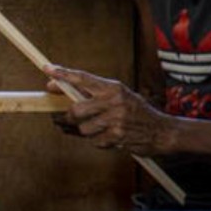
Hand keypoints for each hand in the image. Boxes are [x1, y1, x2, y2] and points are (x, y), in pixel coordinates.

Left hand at [46, 65, 173, 154]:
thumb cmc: (136, 112)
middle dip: (65, 117)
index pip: (82, 78)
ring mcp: (116, 119)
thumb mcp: (119, 96)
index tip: (47, 69)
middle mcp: (114, 101)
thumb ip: (93, 93)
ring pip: (83, 128)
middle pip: (75, 109)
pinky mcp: (118, 136)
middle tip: (60, 119)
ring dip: (83, 132)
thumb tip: (60, 89)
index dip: (63, 74)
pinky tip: (107, 136)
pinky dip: (97, 141)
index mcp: (113, 88)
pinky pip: (95, 141)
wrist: (163, 130)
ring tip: (91, 129)